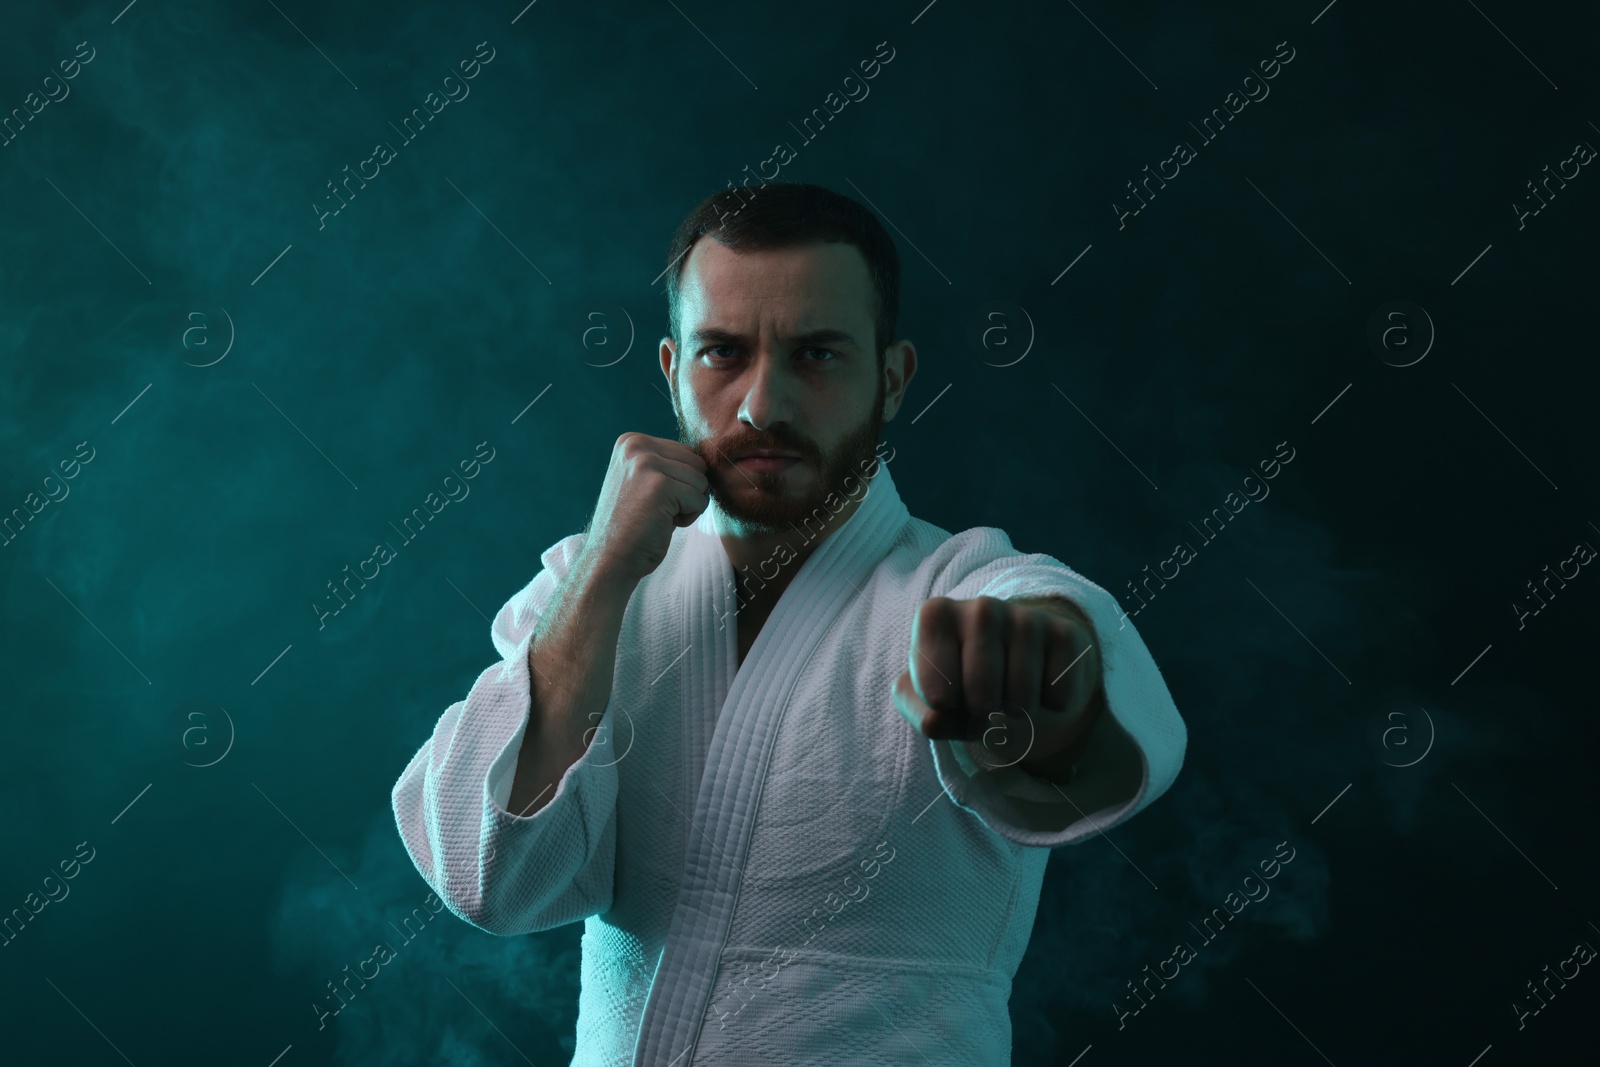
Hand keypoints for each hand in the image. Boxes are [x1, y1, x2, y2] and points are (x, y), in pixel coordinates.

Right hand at [579, 432, 708, 586]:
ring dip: (687, 506)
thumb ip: (667, 464)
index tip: (651, 499)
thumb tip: (707, 458)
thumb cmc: (633, 525)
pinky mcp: (660, 485)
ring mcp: (646, 463)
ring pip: (701, 481)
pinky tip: (661, 524)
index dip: (679, 483)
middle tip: (656, 510)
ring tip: (657, 516)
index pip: (686, 452)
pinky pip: (700, 500)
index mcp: (631, 441)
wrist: (610, 559)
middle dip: (687, 491)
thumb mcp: (644, 481)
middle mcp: (636, 445)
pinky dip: (688, 518)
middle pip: (697, 463)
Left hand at [892, 595, 1103, 775]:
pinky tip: (1041, 680)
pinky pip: (1059, 697)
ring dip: (1017, 710)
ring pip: (1021, 700)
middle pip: (981, 699)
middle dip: (983, 714)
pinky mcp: (1065, 634)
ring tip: (1010, 688)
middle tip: (984, 697)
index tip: (947, 695)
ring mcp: (1025, 617)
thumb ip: (924, 715)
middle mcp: (980, 607)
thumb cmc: (961, 678)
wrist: (1015, 659)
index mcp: (935, 617)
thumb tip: (942, 715)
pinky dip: (1051, 705)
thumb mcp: (927, 699)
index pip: (937, 696)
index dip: (946, 712)